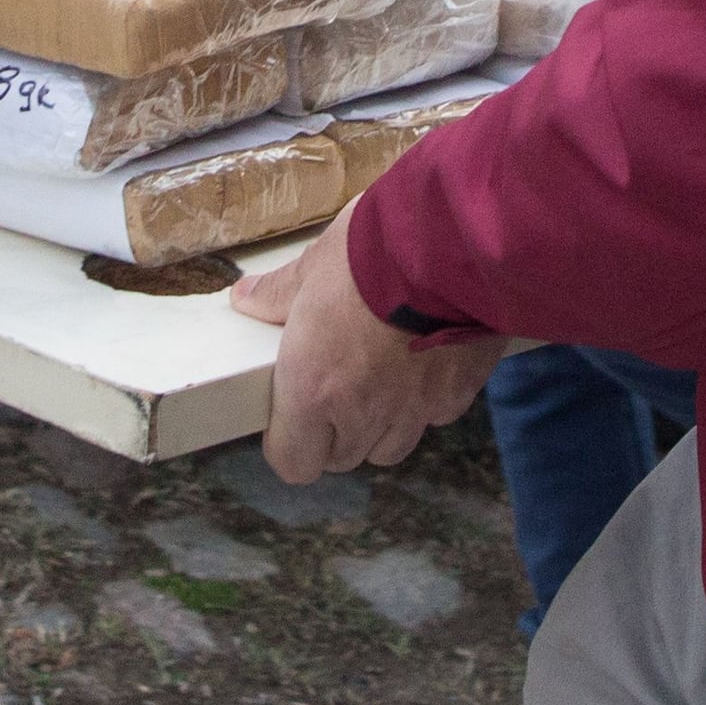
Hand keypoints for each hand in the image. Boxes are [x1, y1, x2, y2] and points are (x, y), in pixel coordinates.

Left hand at [232, 204, 505, 481]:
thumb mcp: (315, 264)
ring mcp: (414, 409)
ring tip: (378, 381)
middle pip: (341, 457)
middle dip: (332, 433)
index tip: (287, 419)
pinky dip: (425, 401)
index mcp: (313, 388)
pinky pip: (434, 417)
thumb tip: (248, 298)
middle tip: (331, 387)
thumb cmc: (373, 252)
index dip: (288, 445)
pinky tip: (424, 362)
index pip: (293, 462)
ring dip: (379, 427)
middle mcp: (362, 412)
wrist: (453, 242)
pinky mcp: (457, 394)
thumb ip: (279, 292)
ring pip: (389, 448)